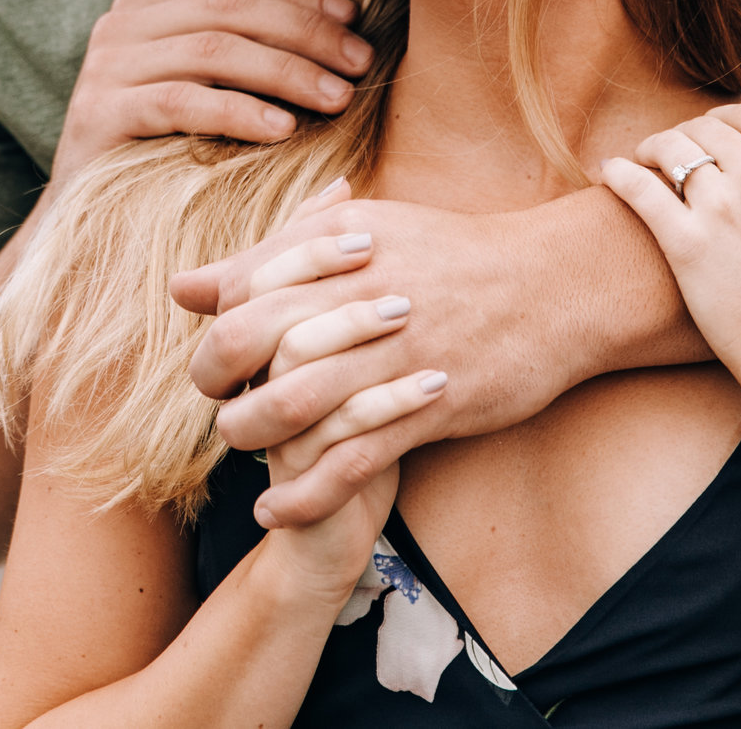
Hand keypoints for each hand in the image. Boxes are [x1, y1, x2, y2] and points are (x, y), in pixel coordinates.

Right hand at [53, 0, 372, 177]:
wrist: (84, 227)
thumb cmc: (164, 158)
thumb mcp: (205, 93)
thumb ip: (245, 54)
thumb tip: (341, 31)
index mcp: (148, 7)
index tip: (354, 20)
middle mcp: (121, 25)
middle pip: (228, 10)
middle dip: (304, 33)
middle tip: (359, 63)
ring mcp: (105, 66)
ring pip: (211, 50)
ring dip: (285, 71)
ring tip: (336, 98)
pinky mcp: (97, 114)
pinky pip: (181, 101)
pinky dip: (239, 111)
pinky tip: (283, 129)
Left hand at [170, 189, 588, 528]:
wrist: (555, 283)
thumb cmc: (456, 254)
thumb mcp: (366, 231)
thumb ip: (275, 256)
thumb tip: (184, 286)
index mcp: (339, 249)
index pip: (244, 290)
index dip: (216, 329)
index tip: (217, 359)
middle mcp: (358, 298)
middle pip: (252, 341)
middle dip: (218, 380)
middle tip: (219, 403)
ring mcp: (393, 354)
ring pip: (292, 402)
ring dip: (250, 436)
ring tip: (240, 452)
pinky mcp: (428, 405)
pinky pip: (349, 458)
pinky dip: (302, 492)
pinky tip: (275, 510)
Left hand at [600, 102, 740, 411]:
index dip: (726, 118)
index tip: (713, 133)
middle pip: (706, 127)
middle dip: (688, 132)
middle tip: (674, 149)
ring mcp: (720, 208)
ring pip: (670, 149)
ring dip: (653, 147)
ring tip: (643, 159)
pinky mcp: (683, 243)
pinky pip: (639, 187)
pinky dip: (619, 172)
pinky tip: (610, 172)